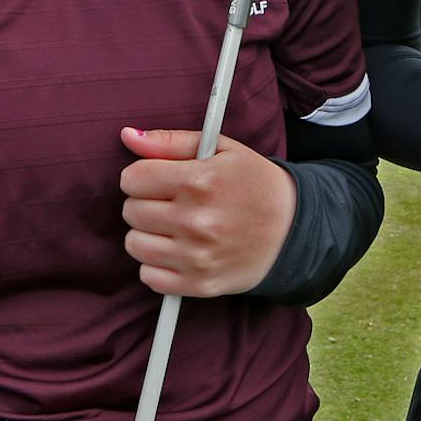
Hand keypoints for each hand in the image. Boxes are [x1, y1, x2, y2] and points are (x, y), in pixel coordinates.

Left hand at [117, 128, 296, 296]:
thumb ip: (171, 141)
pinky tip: (177, 250)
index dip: (140, 175)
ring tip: (172, 226)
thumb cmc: (253, 183)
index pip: (133, 178)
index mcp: (200, 181)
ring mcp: (197, 257)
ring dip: (147, 233)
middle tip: (170, 202)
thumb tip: (128, 136)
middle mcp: (197, 221)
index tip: (155, 178)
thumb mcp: (220, 149)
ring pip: (134, 244)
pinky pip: (148, 276)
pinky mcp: (199, 284)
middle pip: (131, 210)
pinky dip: (156, 264)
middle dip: (144, 202)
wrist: (292, 229)